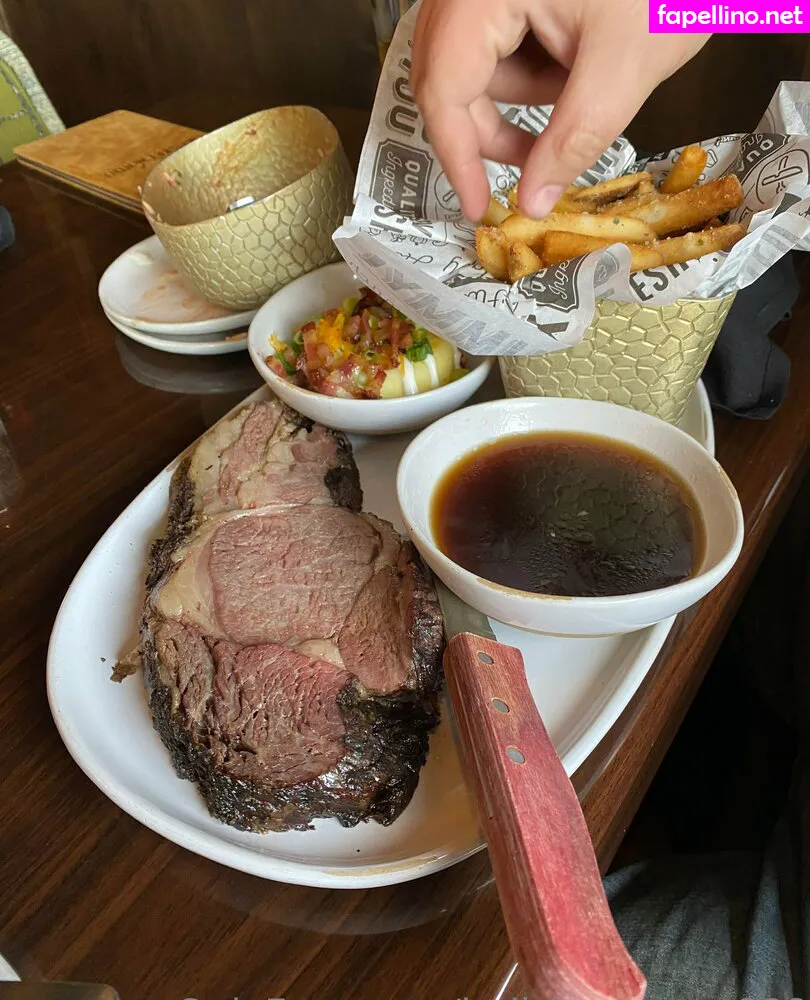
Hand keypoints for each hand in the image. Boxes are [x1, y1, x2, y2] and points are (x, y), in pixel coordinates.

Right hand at [410, 0, 708, 219]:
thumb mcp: (626, 64)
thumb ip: (574, 140)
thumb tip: (532, 201)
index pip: (442, 88)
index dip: (457, 157)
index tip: (477, 206)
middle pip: (447, 75)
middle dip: (492, 126)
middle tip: (536, 163)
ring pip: (474, 61)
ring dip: (523, 90)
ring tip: (581, 77)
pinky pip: (497, 36)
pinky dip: (533, 61)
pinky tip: (575, 52)